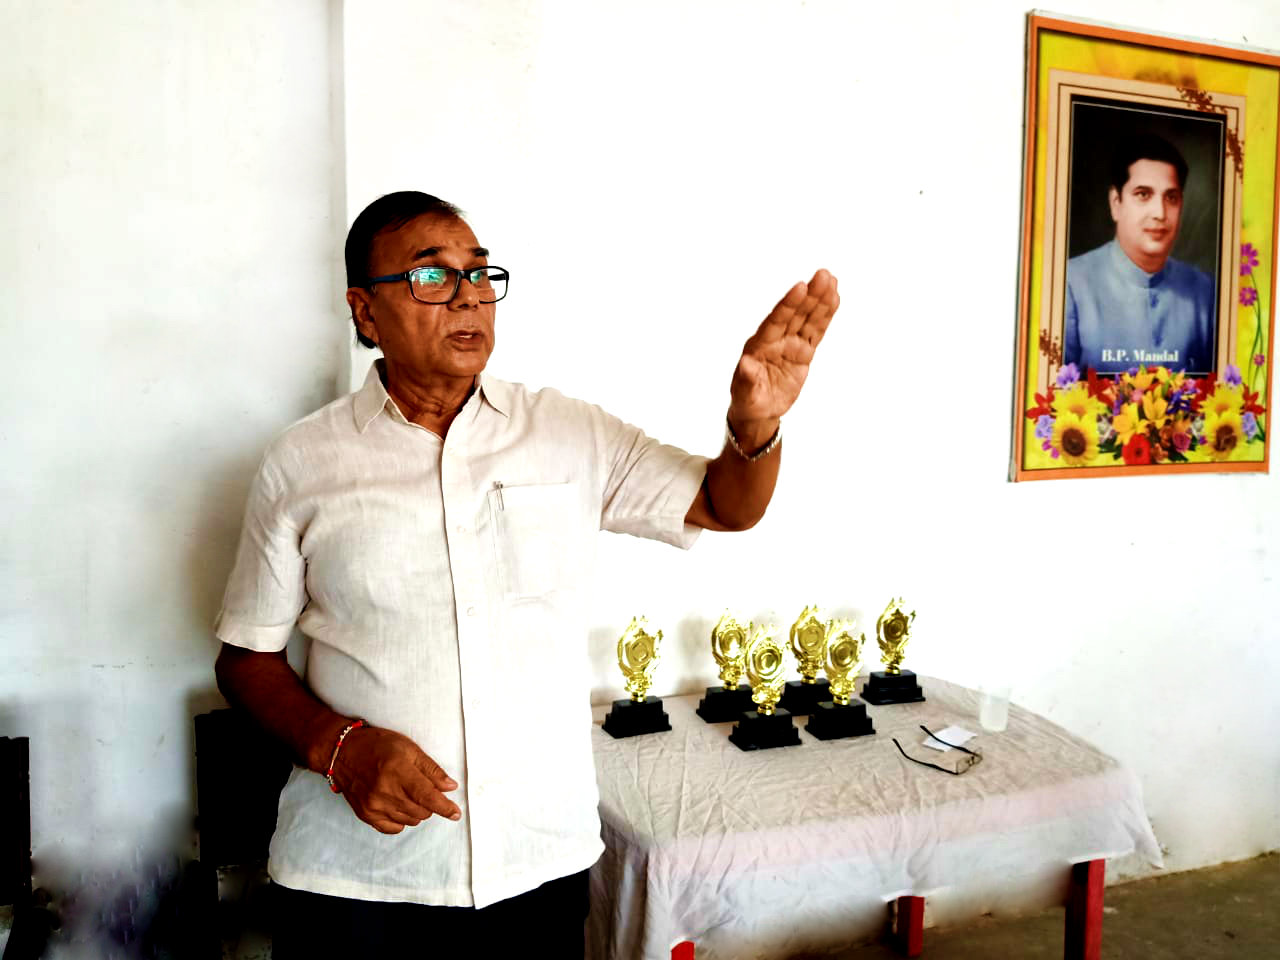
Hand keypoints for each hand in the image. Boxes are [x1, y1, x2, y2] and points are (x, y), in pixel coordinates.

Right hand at [330, 725, 460, 833]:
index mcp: (398, 772)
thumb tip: (450, 787)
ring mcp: (374, 806)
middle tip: (423, 789)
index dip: (445, 807)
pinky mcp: (366, 815)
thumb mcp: (408, 748)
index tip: (456, 813)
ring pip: (410, 820)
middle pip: (421, 811)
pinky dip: (401, 820)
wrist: (343, 753)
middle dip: (429, 803)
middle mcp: (385, 792)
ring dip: (416, 811)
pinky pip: (393, 828)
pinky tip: (398, 805)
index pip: (428, 797)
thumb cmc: (378, 746)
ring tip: (407, 793)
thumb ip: (431, 769)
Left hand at [729, 269, 838, 440]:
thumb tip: (744, 364)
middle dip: (809, 295)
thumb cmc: (748, 400)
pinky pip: (816, 331)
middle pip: (795, 314)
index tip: (800, 286)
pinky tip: (835, 299)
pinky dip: (825, 316)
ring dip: (820, 300)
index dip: (788, 304)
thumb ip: (746, 379)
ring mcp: (790, 344)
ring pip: (808, 318)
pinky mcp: (803, 352)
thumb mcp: (745, 394)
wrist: (758, 410)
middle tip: (822, 275)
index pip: (776, 321)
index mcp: (759, 345)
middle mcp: (775, 339)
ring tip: (832, 280)